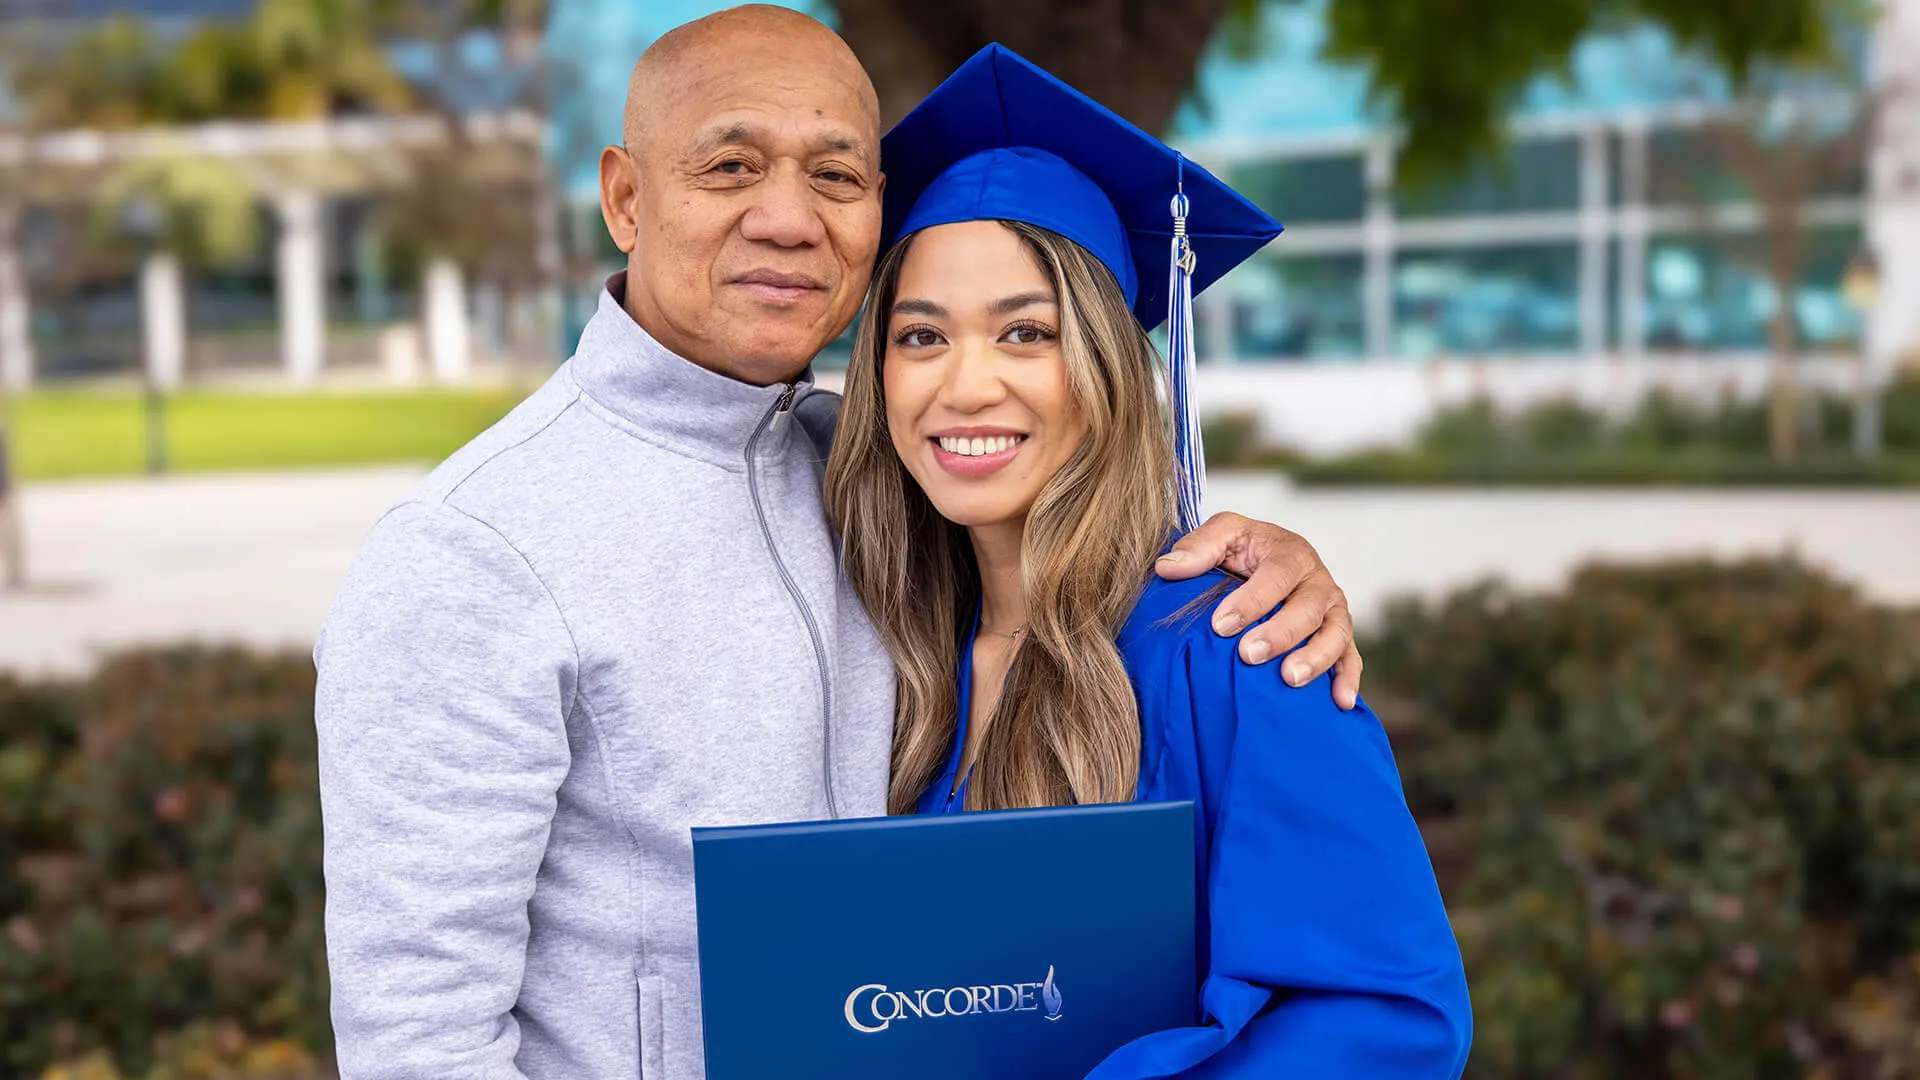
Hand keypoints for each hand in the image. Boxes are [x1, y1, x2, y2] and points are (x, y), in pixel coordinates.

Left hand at [1154, 512, 1362, 709]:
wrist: (1268, 562)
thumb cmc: (1244, 551)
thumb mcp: (1223, 536)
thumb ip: (1199, 547)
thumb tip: (1168, 568)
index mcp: (1291, 553)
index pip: (1276, 575)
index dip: (1251, 601)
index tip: (1221, 625)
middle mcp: (1318, 581)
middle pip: (1309, 607)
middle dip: (1280, 633)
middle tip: (1249, 655)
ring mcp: (1333, 610)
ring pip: (1335, 633)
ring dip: (1316, 658)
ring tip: (1289, 679)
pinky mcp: (1340, 636)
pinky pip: (1351, 658)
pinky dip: (1348, 679)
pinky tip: (1339, 702)